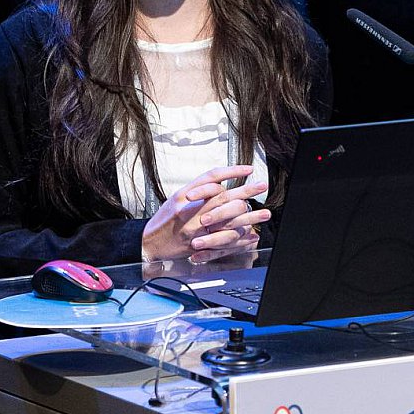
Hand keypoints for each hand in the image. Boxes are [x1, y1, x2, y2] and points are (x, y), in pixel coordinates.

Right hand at [141, 166, 271, 262]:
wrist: (148, 244)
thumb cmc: (163, 221)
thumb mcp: (176, 199)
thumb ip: (197, 191)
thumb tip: (219, 184)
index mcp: (184, 195)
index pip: (211, 177)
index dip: (232, 171)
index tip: (248, 169)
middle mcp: (190, 210)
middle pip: (223, 197)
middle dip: (246, 191)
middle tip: (262, 186)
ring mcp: (195, 228)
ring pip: (228, 220)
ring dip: (249, 216)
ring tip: (265, 213)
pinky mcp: (199, 244)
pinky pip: (224, 240)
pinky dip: (239, 238)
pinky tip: (251, 235)